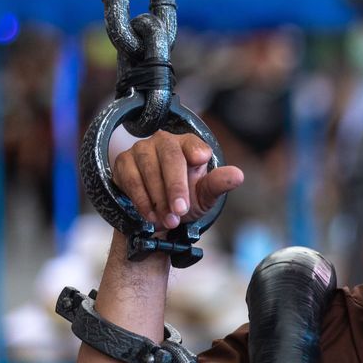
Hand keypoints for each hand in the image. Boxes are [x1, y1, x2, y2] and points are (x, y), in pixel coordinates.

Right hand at [112, 132, 243, 230]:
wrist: (158, 215)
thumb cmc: (185, 199)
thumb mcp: (204, 196)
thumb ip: (218, 184)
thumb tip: (238, 175)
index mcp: (188, 144)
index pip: (193, 143)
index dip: (196, 152)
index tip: (201, 161)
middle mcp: (164, 141)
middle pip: (170, 157)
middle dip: (176, 187)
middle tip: (181, 211)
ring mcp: (141, 149)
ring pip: (149, 170)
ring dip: (159, 199)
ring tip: (169, 220)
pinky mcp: (123, 162)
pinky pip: (130, 179)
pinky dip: (141, 200)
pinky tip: (151, 215)